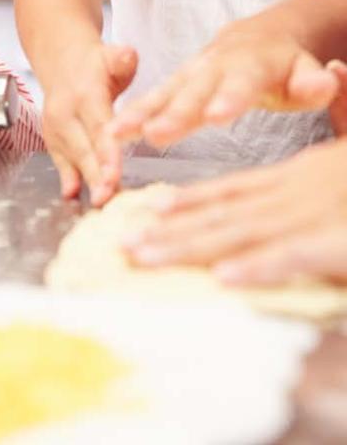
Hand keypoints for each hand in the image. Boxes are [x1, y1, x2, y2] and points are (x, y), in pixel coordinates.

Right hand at [42, 43, 136, 205]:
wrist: (62, 62)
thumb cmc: (94, 64)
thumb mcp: (111, 55)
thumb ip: (121, 58)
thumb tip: (128, 54)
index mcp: (84, 94)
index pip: (99, 127)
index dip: (106, 152)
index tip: (113, 173)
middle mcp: (66, 112)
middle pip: (84, 147)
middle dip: (96, 174)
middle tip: (107, 196)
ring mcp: (56, 126)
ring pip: (73, 157)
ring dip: (86, 181)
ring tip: (101, 202)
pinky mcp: (52, 138)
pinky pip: (60, 160)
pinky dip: (67, 178)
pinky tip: (71, 195)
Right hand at [110, 22, 338, 149]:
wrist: (257, 37)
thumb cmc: (286, 64)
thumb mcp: (309, 70)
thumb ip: (316, 82)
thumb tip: (326, 80)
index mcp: (253, 65)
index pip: (242, 83)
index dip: (229, 98)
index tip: (215, 115)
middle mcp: (216, 66)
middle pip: (194, 92)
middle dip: (175, 113)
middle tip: (158, 133)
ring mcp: (192, 73)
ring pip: (165, 94)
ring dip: (142, 114)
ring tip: (119, 133)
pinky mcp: (175, 83)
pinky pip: (151, 99)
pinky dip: (131, 115)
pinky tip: (112, 133)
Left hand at [123, 140, 346, 285]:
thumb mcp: (340, 170)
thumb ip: (314, 173)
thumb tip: (295, 173)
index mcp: (295, 176)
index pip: (231, 189)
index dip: (189, 199)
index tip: (151, 209)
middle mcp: (293, 192)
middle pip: (220, 213)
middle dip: (168, 230)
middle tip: (123, 243)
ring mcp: (312, 215)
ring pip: (239, 232)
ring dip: (187, 246)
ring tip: (144, 258)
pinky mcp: (338, 242)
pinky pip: (291, 256)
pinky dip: (255, 266)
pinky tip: (221, 277)